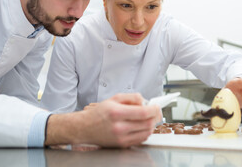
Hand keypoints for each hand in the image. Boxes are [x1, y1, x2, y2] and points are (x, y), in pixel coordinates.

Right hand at [45, 93, 161, 147]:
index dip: (154, 109)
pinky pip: (141, 139)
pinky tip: (142, 126)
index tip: (156, 106)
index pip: (143, 112)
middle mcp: (119, 127)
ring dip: (151, 124)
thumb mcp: (113, 98)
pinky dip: (145, 132)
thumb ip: (131, 97)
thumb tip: (145, 101)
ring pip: (146, 132)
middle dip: (155, 116)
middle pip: (147, 124)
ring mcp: (121, 138)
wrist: (85, 127)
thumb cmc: (99, 113)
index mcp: (117, 112)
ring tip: (148, 118)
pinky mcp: (122, 145)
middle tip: (155, 111)